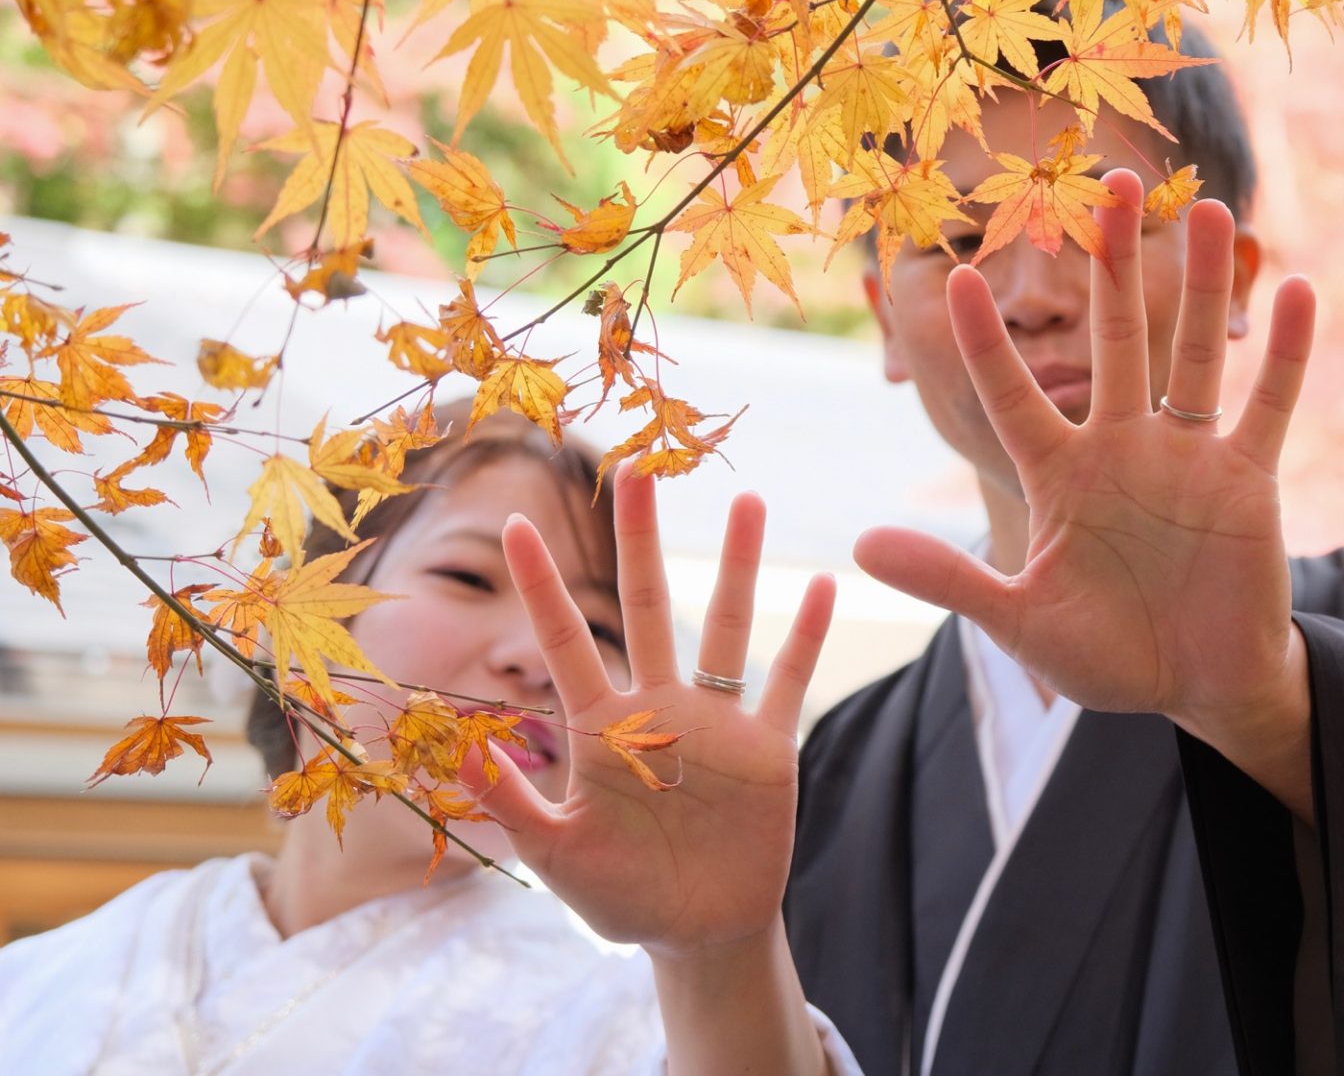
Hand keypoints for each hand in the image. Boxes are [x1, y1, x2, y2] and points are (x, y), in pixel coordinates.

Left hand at [471, 463, 835, 955]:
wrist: (698, 933)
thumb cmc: (622, 897)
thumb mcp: (557, 857)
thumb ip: (514, 804)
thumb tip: (464, 748)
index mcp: (601, 728)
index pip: (566, 639)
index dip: (542, 586)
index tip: (519, 525)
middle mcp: (658, 707)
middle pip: (648, 606)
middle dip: (640, 539)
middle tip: (638, 467)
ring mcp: (716, 722)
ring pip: (726, 626)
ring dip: (738, 566)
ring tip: (747, 501)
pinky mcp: (767, 749)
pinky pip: (786, 682)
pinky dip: (805, 637)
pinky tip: (821, 585)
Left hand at [854, 170, 1315, 802]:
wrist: (1196, 686)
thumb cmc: (1105, 653)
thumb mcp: (1020, 621)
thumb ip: (949, 579)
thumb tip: (857, 547)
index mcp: (1060, 474)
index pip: (1013, 395)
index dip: (986, 342)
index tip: (959, 276)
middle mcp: (1121, 447)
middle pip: (1113, 340)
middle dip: (1111, 265)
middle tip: (1110, 183)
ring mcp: (1187, 457)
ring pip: (1192, 354)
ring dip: (1202, 285)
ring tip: (1208, 209)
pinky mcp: (1247, 479)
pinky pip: (1267, 408)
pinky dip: (1285, 356)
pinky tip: (1300, 292)